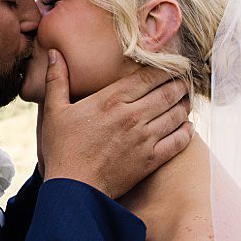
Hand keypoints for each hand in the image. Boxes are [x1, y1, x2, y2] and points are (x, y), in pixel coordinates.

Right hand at [36, 50, 191, 198]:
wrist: (74, 188)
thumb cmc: (62, 149)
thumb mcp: (54, 111)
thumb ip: (57, 80)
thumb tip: (53, 53)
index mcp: (111, 100)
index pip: (149, 76)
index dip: (165, 69)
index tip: (170, 66)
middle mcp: (133, 116)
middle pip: (168, 92)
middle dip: (179, 84)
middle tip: (182, 82)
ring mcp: (145, 138)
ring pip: (177, 114)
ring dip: (185, 105)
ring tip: (185, 101)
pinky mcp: (152, 159)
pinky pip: (179, 140)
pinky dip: (187, 130)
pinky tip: (186, 126)